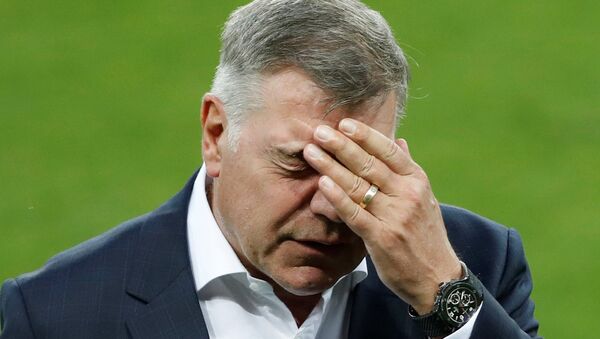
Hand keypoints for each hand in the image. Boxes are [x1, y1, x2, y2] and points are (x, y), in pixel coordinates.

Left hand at [303, 118, 461, 313]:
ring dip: (331, 166)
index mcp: (417, 181)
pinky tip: (322, 183)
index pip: (389, 150)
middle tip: (319, 131)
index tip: (344, 123)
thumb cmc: (426, 235)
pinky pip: (354, 213)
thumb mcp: (425, 198)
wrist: (437, 278)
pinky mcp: (381, 237)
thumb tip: (400, 141)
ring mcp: (394, 216)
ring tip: (312, 152)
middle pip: (369, 164)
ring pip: (358, 185)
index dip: (365, 135)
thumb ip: (408, 170)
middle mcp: (407, 194)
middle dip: (341, 145)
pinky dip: (337, 196)